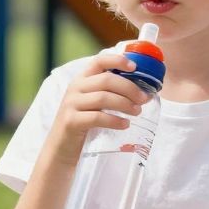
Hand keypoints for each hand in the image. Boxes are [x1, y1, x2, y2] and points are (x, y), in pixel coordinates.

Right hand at [47, 50, 150, 165]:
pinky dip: (114, 120)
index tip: (135, 67)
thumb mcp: (96, 104)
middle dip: (130, 88)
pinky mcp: (71, 121)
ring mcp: (71, 104)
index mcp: (83, 79)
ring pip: (103, 97)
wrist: (62, 148)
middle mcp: (75, 88)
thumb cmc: (85, 123)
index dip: (117, 60)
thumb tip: (146, 94)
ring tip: (137, 112)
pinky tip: (125, 124)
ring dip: (125, 104)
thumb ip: (114, 94)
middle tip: (144, 99)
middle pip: (106, 80)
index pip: (99, 61)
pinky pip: (96, 117)